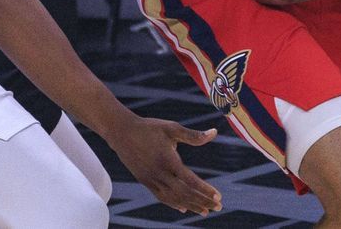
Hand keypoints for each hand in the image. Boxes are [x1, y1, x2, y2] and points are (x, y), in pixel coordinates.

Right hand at [108, 117, 222, 214]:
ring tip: (205, 211)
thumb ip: (193, 135)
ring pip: (174, 198)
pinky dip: (174, 204)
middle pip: (184, 193)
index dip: (205, 190)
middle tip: (218, 207)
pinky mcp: (145, 181)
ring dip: (191, 206)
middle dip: (202, 201)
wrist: (122, 133)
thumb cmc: (149, 128)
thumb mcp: (172, 128)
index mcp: (168, 161)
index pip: (190, 181)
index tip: (218, 196)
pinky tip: (184, 208)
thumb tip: (214, 133)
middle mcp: (160, 174)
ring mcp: (151, 180)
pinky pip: (162, 197)